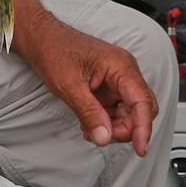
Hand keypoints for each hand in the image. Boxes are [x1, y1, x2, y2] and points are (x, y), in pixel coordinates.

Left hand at [13, 7, 158, 155]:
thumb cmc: (54, 50)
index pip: (142, 102)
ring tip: (90, 129)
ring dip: (114, 127)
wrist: (41, 38)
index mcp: (121, 66)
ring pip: (129, 112)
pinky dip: (106, 121)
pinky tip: (90, 123)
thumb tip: (104, 137)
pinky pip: (117, 109)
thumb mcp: (69, 86)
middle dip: (126, 128)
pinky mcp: (109, 86)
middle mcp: (124, 71)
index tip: (140, 148)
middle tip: (103, 136)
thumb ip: (89, 113)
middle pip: (141, 109)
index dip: (144, 128)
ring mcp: (118, 79)